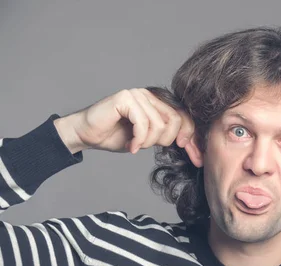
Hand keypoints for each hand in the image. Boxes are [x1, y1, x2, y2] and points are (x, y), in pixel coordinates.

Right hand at [53, 88, 194, 153]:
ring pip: (159, 124)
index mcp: (158, 102)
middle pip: (176, 120)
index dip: (191, 137)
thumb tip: (191, 143)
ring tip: (135, 145)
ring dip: (148, 142)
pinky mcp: (125, 98)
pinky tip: (131, 146)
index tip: (191, 154)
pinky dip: (139, 139)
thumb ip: (167, 135)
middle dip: (166, 140)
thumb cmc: (116, 136)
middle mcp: (150, 95)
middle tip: (147, 146)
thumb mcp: (149, 138)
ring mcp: (137, 94)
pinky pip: (143, 123)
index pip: (184, 117)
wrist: (87, 135)